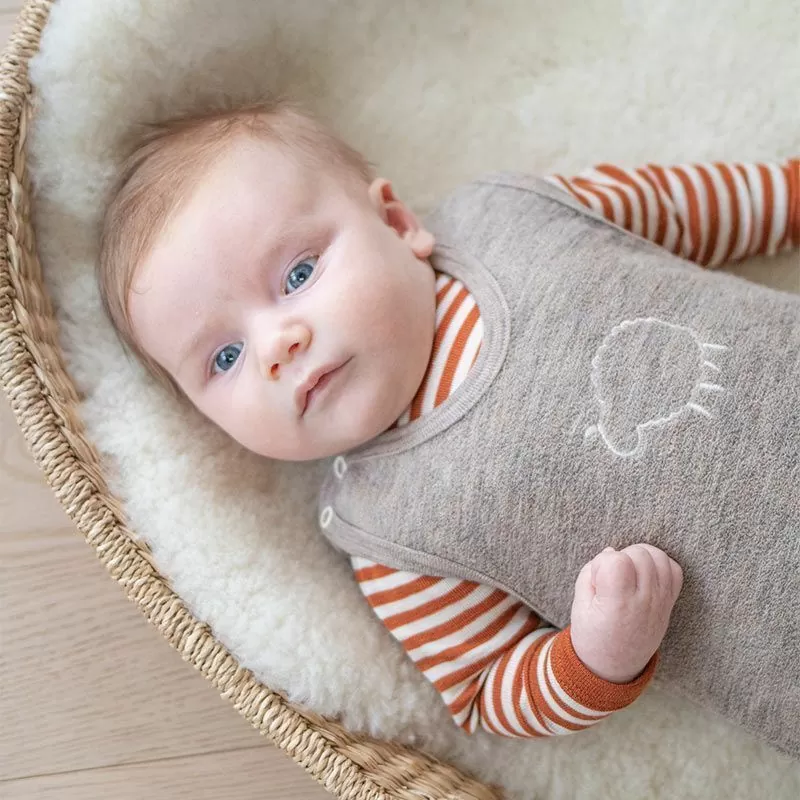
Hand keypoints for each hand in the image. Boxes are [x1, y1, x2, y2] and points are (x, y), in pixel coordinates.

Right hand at [569, 543, 682, 682]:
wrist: (614, 668)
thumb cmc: (592, 638)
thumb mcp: (579, 607)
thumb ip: (589, 574)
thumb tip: (610, 551)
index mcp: (618, 605)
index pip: (617, 560)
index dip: (602, 562)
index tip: (597, 579)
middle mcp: (644, 602)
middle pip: (641, 554)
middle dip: (622, 555)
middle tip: (611, 574)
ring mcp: (660, 603)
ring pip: (660, 558)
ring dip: (641, 556)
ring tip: (628, 570)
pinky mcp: (669, 604)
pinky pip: (674, 571)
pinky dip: (660, 564)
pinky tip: (643, 573)